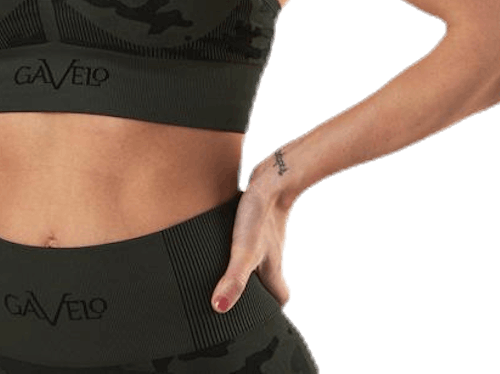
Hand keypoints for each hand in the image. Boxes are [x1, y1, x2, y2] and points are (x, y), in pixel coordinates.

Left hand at [211, 162, 294, 313]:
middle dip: (261, 293)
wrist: (273, 177)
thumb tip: (219, 309)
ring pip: (262, 259)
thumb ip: (234, 280)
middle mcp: (271, 255)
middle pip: (271, 281)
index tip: (262, 322)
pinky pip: (252, 239)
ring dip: (250, 270)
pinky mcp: (257, 220)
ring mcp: (266, 236)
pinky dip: (243, 247)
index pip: (280, 298)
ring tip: (227, 276)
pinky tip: (224, 243)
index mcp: (273, 270)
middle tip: (240, 302)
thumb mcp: (244, 251)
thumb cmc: (259, 216)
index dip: (274, 312)